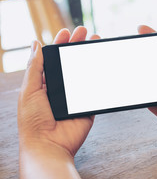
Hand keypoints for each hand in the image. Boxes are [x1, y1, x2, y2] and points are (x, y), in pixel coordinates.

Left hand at [18, 27, 100, 157]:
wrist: (49, 145)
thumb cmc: (34, 121)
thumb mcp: (30, 90)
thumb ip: (35, 67)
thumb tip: (35, 44)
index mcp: (43, 83)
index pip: (53, 59)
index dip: (60, 44)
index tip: (68, 32)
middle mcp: (60, 88)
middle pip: (71, 63)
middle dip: (78, 47)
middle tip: (86, 33)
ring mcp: (74, 97)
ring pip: (84, 73)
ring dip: (91, 59)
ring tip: (97, 44)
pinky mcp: (87, 106)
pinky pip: (94, 90)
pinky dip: (100, 78)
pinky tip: (104, 66)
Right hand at [138, 18, 156, 138]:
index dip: (154, 41)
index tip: (142, 31)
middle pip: (155, 67)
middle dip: (142, 57)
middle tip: (130, 46)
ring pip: (150, 84)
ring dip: (139, 75)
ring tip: (128, 63)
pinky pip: (148, 102)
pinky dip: (141, 94)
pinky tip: (132, 84)